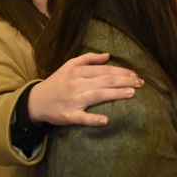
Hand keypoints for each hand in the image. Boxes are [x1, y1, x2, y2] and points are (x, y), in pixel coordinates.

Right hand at [27, 53, 143, 125]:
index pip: (104, 70)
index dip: (122, 72)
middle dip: (124, 81)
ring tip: (131, 94)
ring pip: (97, 96)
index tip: (136, 75)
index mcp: (78, 72)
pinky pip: (82, 118)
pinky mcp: (68, 116)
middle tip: (141, 83)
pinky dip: (93, 119)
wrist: (36, 101)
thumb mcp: (69, 65)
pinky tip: (106, 121)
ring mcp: (73, 100)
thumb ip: (89, 59)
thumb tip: (108, 55)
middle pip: (104, 81)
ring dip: (115, 94)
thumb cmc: (57, 82)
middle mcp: (76, 84)